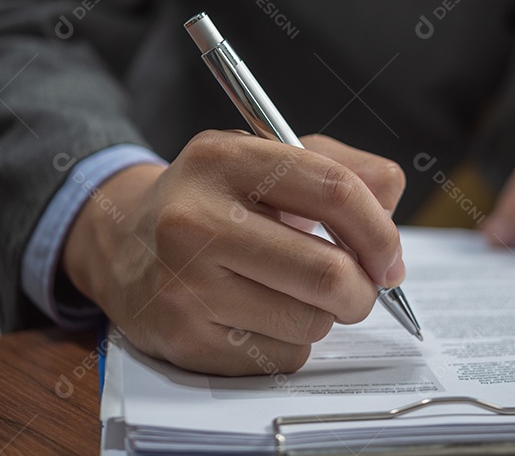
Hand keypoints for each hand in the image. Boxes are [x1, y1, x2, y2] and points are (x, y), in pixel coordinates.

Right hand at [61, 131, 405, 375]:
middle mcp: (195, 220)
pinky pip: (281, 356)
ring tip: (297, 294)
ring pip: (309, 322)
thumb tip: (391, 194)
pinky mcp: (183, 338)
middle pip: (326, 272)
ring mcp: (184, 284)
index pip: (333, 191)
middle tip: (361, 288)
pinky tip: (262, 316)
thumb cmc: (213, 198)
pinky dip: (292, 342)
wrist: (123, 240)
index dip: (379, 231)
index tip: (391, 256)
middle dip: (363, 289)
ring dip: (324, 315)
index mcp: (225, 160)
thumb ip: (338, 165)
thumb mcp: (267, 158)